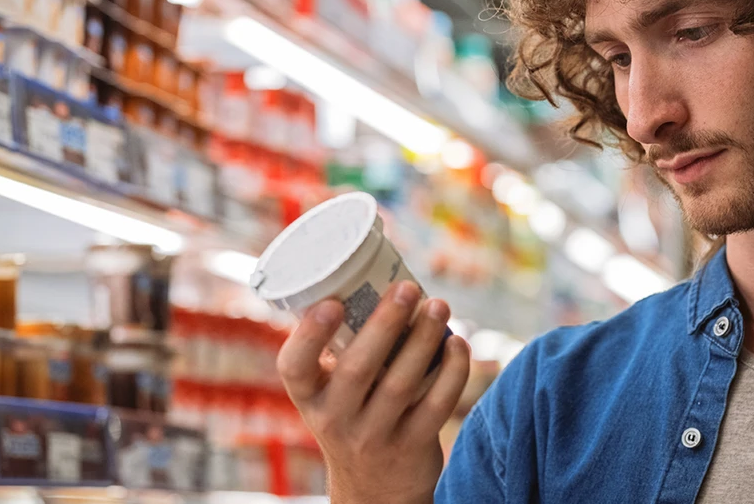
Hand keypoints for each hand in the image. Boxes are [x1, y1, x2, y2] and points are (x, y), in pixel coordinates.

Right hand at [277, 280, 470, 503]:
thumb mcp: (330, 392)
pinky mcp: (412, 446)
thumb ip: (340, 348)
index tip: (332, 302)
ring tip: (439, 305)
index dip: (310, 335)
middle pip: (359, 369)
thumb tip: (369, 271)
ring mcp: (375, 436)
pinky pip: (436, 405)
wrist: (374, 489)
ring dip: (424, 339)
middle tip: (408, 287)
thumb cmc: (352, 415)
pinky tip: (458, 343)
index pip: (295, 368)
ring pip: (402, 383)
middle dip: (385, 323)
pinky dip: (451, 371)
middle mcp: (336, 419)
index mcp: (310, 397)